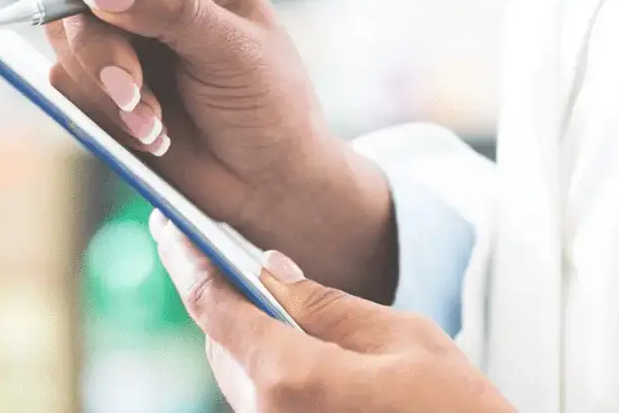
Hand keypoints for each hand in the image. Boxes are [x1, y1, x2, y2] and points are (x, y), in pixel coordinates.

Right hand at [46, 0, 395, 301]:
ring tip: (156, 120)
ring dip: (105, 83)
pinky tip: (152, 132)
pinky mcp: (102, 79)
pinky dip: (103, 112)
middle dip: (100, 38)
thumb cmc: (272, 106)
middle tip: (133, 86)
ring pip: (65, 31)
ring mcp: (122, 31)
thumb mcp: (236, 51)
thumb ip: (173, 12)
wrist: (268, 179)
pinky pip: (66, 80)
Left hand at [149, 210, 513, 412]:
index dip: (186, 259)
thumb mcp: (399, 334)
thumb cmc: (450, 403)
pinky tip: (278, 328)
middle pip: (219, 338)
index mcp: (291, 377)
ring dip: (237, 323)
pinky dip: (259, 353)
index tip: (169, 223)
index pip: (216, 307)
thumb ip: (326, 302)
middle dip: (214, 288)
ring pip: (236, 366)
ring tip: (245, 280)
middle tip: (207, 242)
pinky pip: (257, 391)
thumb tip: (272, 269)